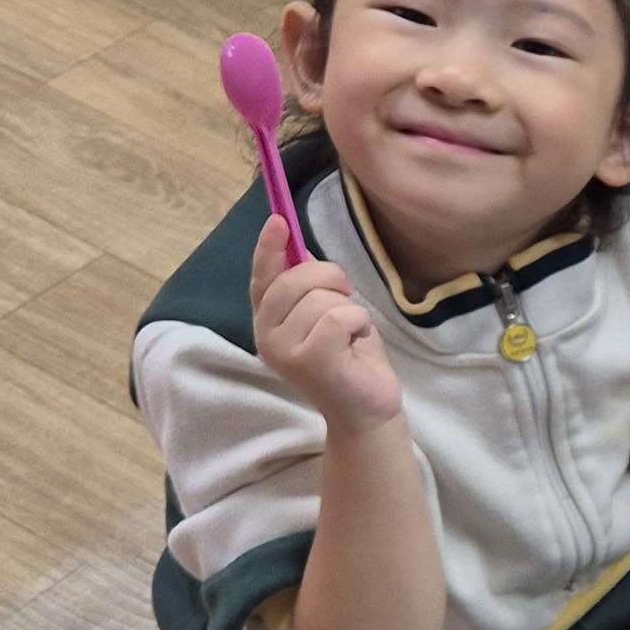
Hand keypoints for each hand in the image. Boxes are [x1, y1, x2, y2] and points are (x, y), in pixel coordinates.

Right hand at [250, 218, 403, 435]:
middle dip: (330, 277)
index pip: (262, 278)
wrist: (367, 409)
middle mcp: (267, 336)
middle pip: (295, 278)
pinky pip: (340, 316)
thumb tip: (298, 249)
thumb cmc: (349, 358)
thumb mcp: (327, 313)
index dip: (269, 248)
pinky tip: (357, 342)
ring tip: (351, 334)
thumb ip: (308, 286)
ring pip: (322, 297)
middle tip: (347, 297)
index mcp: (268, 321)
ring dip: (350, 308)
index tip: (279, 220)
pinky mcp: (311, 362)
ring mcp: (285, 351)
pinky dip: (358, 322)